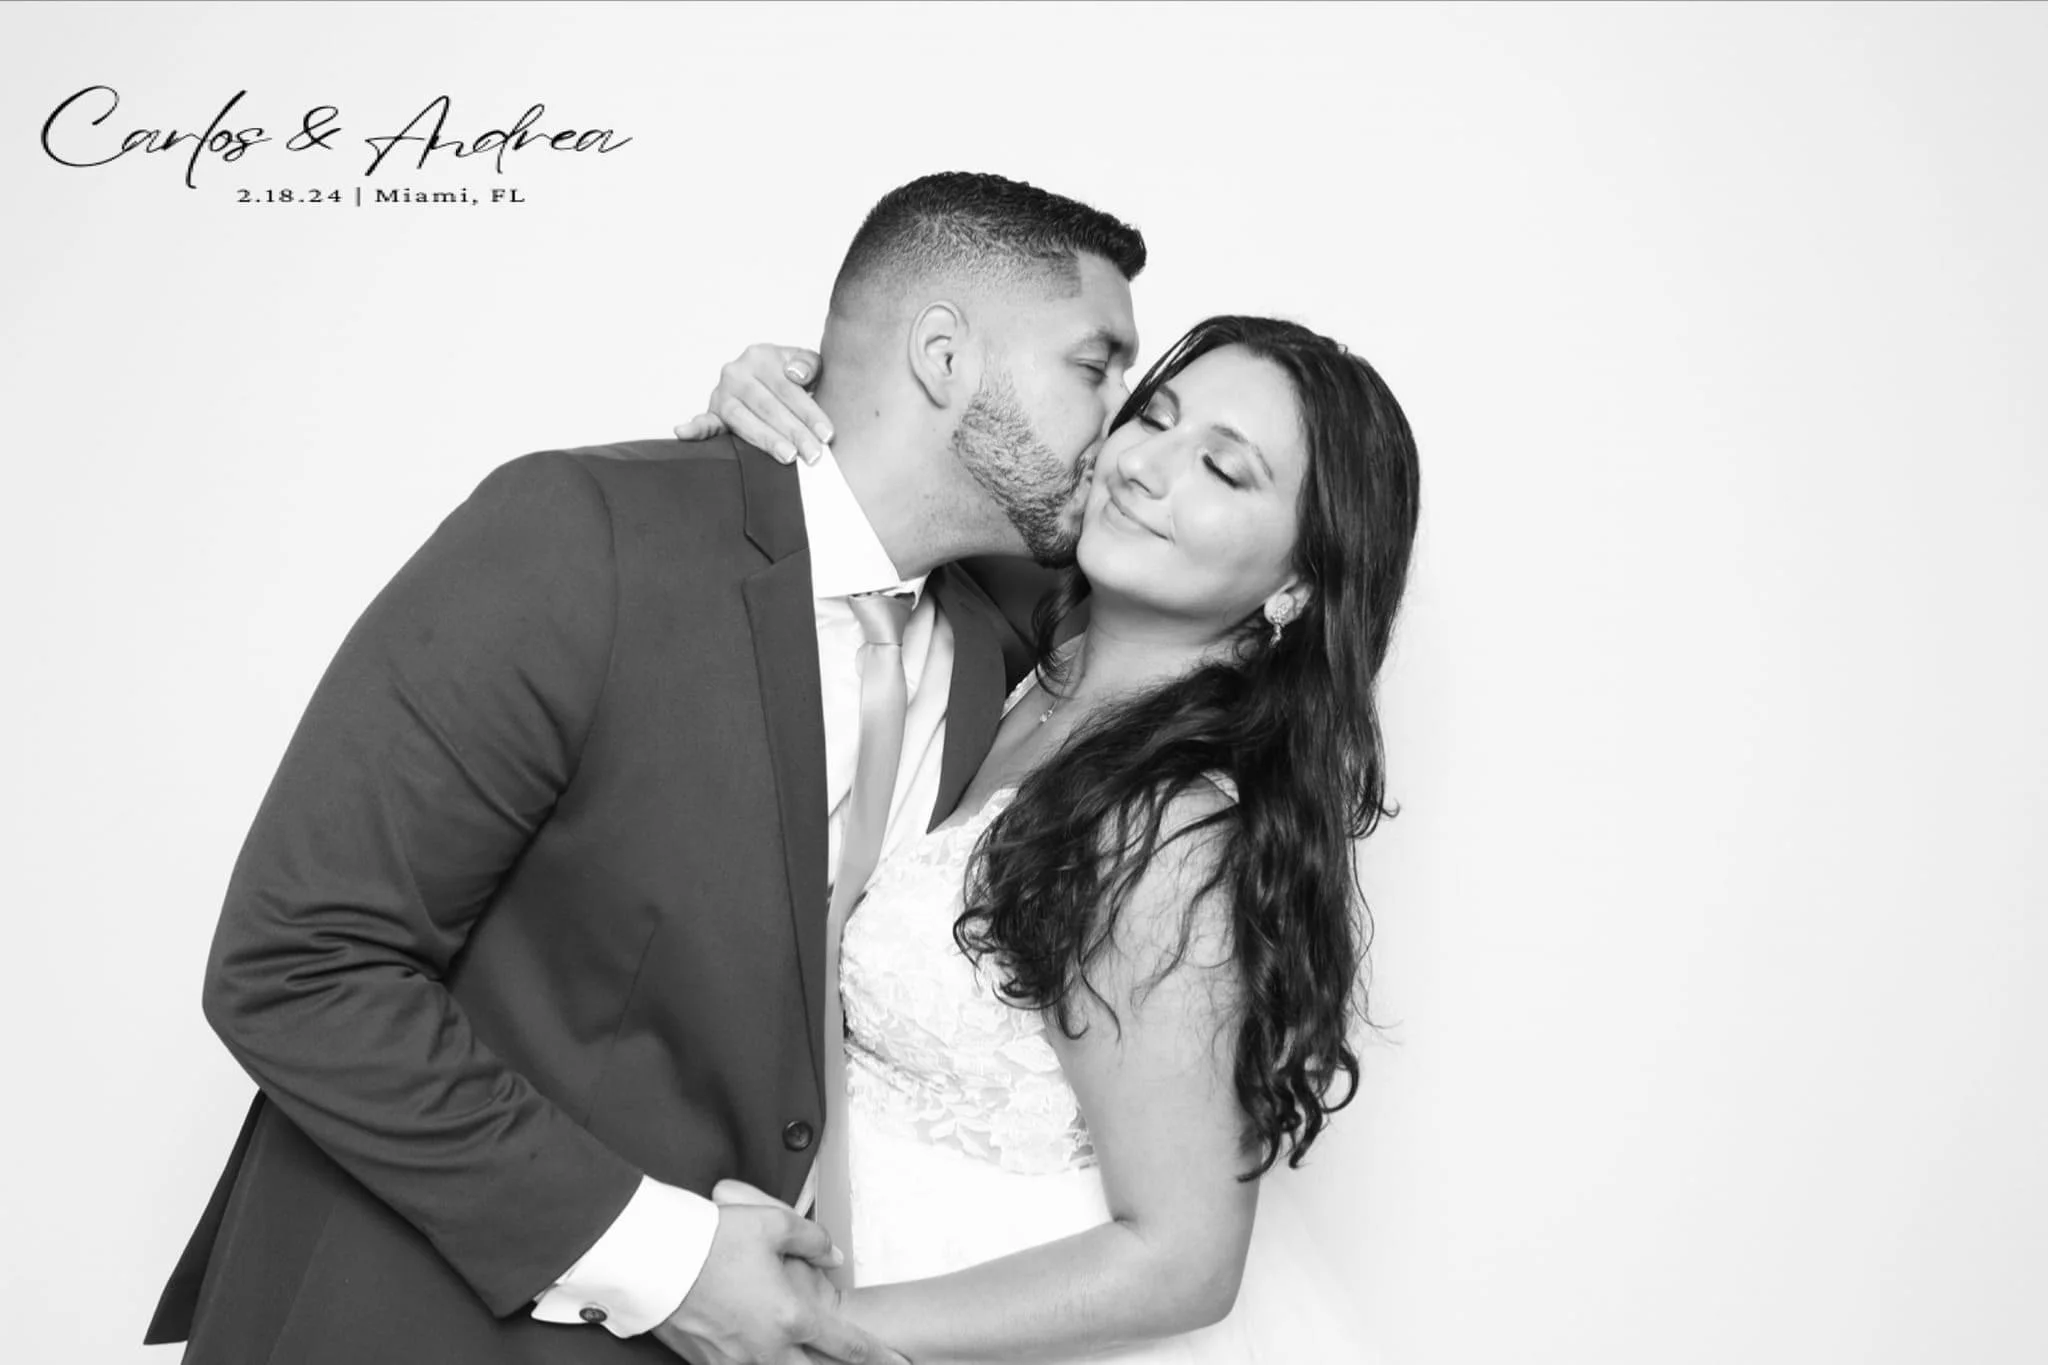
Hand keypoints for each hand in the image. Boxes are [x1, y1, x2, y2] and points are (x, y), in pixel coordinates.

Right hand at [651, 1189, 901, 1364]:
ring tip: (809, 1358)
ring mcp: (736, 1363)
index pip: (847, 1346)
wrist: (652, 1258)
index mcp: (791, 1317)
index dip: (877, 1357)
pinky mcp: (706, 1364)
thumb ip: (812, 1241)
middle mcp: (767, 1350)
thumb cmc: (712, 1238)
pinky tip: (765, 1356)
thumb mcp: (772, 1223)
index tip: (898, 1363)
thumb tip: (835, 1258)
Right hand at [673, 344, 831, 465]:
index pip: (788, 388)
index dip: (809, 412)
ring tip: (788, 456)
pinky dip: (694, 427)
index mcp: (761, 356)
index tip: (827, 434)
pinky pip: (704, 421)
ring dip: (766, 439)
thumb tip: (796, 375)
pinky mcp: (713, 412)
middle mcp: (737, 372)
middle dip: (794, 432)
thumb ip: (808, 364)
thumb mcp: (807, 364)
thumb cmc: (793, 378)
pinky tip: (683, 432)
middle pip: (768, 406)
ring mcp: (722, 393)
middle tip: (814, 454)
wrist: (771, 378)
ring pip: (743, 419)